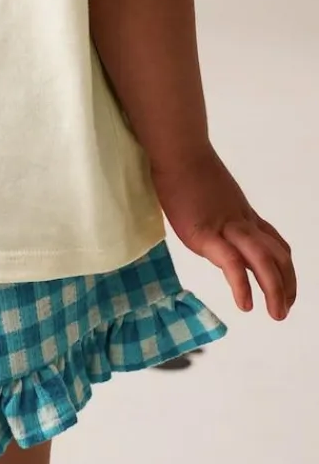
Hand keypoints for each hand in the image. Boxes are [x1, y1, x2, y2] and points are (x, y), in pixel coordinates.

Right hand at [151, 146, 295, 319]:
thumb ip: (212, 206)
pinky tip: (245, 305)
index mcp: (240, 213)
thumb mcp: (207, 189)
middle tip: (284, 309)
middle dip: (286, 284)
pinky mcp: (204, 234)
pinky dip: (242, 286)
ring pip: (264, 260)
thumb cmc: (182, 163)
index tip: (285, 287)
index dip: (285, 268)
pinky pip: (232, 263)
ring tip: (276, 314)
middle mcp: (240, 222)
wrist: (177, 150)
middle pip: (277, 254)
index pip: (273, 242)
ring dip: (275, 290)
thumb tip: (202, 211)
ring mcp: (225, 228)